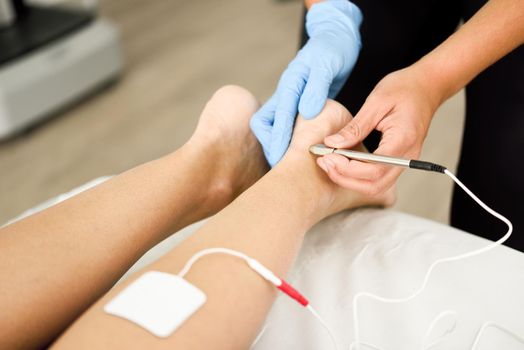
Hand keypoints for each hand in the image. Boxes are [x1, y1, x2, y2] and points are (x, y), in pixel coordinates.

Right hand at [250, 0, 361, 166]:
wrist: (336, 40)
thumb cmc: (332, 49)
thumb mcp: (326, 65)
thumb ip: (316, 88)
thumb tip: (306, 113)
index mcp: (289, 84)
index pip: (279, 117)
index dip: (278, 141)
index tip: (281, 160)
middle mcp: (285, 94)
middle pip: (266, 125)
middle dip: (272, 146)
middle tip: (283, 166)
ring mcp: (290, 100)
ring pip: (275, 127)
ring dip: (280, 144)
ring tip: (291, 163)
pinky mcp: (299, 105)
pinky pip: (289, 126)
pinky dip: (292, 139)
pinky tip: (303, 150)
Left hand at [321, 66, 443, 195]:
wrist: (427, 86)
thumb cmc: (404, 89)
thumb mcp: (376, 102)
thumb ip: (355, 127)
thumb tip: (332, 144)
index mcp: (403, 140)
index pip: (374, 168)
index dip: (348, 168)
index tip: (328, 156)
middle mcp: (407, 157)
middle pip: (374, 184)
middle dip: (345, 178)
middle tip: (324, 161)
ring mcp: (405, 162)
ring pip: (376, 186)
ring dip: (350, 180)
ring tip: (329, 163)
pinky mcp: (399, 161)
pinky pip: (378, 178)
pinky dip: (357, 176)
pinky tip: (342, 163)